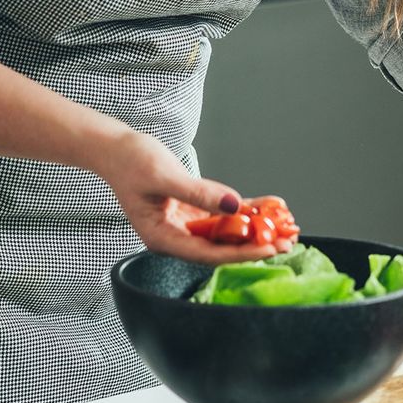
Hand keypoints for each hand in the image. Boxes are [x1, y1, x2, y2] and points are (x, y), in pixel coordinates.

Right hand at [96, 133, 292, 263]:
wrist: (114, 148)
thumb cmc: (129, 161)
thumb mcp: (164, 176)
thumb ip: (199, 194)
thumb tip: (233, 206)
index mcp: (163, 238)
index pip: (209, 253)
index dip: (241, 253)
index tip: (268, 249)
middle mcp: (176, 236)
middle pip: (222, 248)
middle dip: (255, 245)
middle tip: (287, 242)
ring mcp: (186, 224)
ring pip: (227, 233)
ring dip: (256, 230)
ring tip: (286, 229)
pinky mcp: (193, 211)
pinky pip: (224, 215)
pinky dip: (246, 211)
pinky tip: (269, 207)